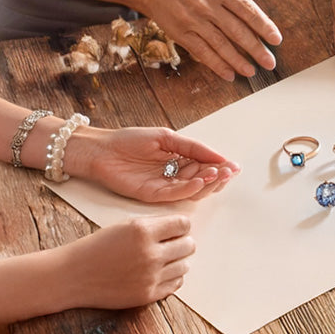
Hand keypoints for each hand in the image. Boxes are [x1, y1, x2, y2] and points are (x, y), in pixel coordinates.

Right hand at [58, 215, 195, 308]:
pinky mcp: (148, 294)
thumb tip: (182, 227)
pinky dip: (171, 278)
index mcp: (142, 231)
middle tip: (171, 245)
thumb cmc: (96, 248)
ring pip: (185, 265)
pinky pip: (176, 284)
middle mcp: (150, 253)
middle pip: (189, 245)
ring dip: (177, 261)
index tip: (176, 230)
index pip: (183, 224)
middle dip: (182, 243)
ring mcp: (150, 276)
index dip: (180, 226)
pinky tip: (158, 273)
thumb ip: (153, 226)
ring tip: (161, 260)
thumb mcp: (123, 226)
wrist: (72, 276)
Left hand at [66, 125, 238, 202]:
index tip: (234, 166)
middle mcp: (175, 176)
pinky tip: (200, 181)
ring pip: (193, 190)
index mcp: (179, 162)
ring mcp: (165, 187)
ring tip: (217, 174)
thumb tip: (219, 156)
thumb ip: (193, 147)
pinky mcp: (153, 195)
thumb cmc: (129, 141)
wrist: (100, 149)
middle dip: (219, 177)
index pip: (206, 168)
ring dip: (208, 183)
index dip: (221, 168)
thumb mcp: (167, 137)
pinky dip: (190, 188)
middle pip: (203, 181)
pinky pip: (176, 195)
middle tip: (229, 172)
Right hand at [137, 0, 281, 80]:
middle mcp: (207, 4)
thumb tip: (255, 20)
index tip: (276, 39)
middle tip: (270, 63)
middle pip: (237, 31)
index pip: (247, 10)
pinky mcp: (180, 33)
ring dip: (238, 61)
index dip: (264, 26)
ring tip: (252, 72)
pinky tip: (229, 74)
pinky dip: (217, 65)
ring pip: (221, 45)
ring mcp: (193, 20)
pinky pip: (202, 52)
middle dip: (256, 49)